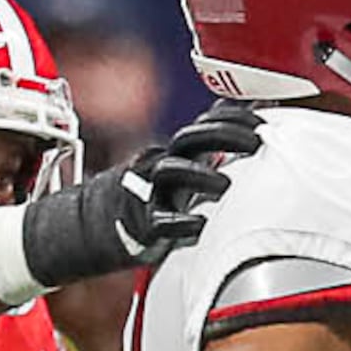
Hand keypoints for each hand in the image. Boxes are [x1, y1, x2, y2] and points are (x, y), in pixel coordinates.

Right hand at [10, 101, 259, 289]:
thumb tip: (245, 148)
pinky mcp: (141, 225)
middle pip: (191, 138)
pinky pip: (162, 221)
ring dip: (202, 178)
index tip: (263, 119)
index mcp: (172, 153)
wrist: (87, 232)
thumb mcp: (173, 178)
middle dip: (225, 135)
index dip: (233, 118)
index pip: (204, 124)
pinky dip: (184, 223)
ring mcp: (149, 194)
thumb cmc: (143, 205)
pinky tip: (202, 226)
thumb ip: (204, 163)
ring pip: (173, 172)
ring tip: (228, 186)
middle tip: (257, 141)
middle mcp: (160, 166)